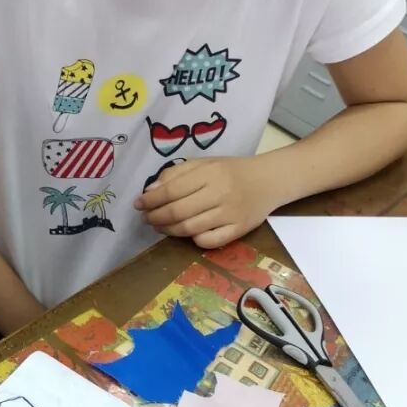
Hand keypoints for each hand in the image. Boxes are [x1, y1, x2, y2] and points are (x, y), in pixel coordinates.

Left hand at [135, 155, 280, 248]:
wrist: (269, 180)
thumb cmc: (231, 171)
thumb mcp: (204, 164)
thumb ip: (176, 174)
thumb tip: (149, 191)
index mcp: (210, 173)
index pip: (171, 190)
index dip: (150, 200)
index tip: (138, 204)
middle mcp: (220, 193)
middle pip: (177, 212)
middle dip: (155, 217)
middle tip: (146, 218)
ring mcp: (231, 214)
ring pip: (189, 229)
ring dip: (168, 230)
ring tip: (159, 226)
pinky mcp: (239, 230)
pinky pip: (209, 241)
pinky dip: (193, 239)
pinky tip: (188, 233)